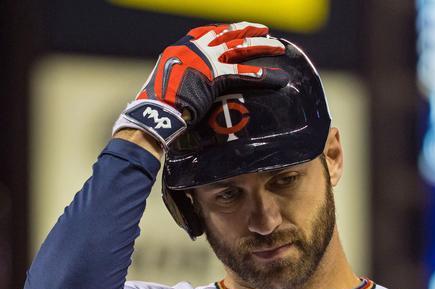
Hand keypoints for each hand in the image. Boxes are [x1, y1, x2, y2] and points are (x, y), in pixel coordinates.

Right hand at [113, 22, 288, 147]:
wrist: (154, 113)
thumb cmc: (156, 107)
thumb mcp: (166, 86)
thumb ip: (181, 80)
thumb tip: (187, 89)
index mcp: (180, 49)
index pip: (206, 33)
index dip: (225, 30)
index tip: (238, 29)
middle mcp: (193, 48)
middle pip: (228, 34)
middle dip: (248, 30)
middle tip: (264, 30)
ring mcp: (205, 60)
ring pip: (240, 47)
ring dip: (262, 46)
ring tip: (280, 47)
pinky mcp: (215, 75)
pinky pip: (245, 73)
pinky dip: (264, 75)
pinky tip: (279, 78)